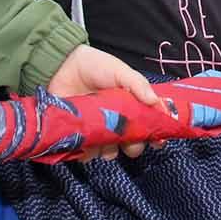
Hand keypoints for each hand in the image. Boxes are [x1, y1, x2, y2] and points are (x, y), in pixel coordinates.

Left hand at [46, 45, 160, 159]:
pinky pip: (87, 153)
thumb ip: (139, 86)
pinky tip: (86, 138)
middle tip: (129, 140)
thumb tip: (156, 102)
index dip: (155, 135)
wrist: (62, 65)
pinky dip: (88, 151)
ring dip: (109, 149)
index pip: (148, 127)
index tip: (158, 140)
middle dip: (133, 146)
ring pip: (110, 152)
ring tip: (102, 134)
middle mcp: (117, 123)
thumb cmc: (94, 66)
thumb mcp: (120, 71)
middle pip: (132, 145)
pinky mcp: (80, 137)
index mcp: (131, 108)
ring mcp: (98, 131)